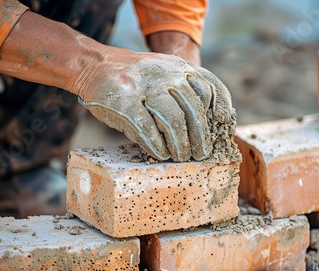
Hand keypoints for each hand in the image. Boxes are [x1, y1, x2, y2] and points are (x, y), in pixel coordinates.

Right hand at [77, 49, 230, 161]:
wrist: (94, 65)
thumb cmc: (135, 79)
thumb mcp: (164, 73)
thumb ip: (183, 93)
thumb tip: (204, 129)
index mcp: (178, 66)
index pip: (210, 85)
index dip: (221, 104)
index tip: (223, 121)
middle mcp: (165, 73)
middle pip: (193, 108)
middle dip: (200, 136)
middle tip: (201, 154)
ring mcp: (144, 86)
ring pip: (174, 119)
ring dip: (180, 144)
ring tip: (181, 157)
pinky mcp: (124, 101)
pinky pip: (147, 128)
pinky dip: (156, 145)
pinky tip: (160, 153)